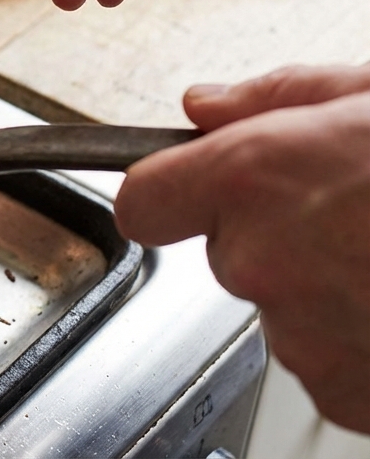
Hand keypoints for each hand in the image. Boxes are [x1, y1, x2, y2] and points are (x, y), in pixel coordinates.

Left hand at [115, 64, 369, 431]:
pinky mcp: (347, 395)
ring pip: (282, 308)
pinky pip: (329, 361)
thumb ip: (276, 97)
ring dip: (326, 287)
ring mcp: (304, 337)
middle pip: (226, 253)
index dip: (170, 194)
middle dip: (276, 234)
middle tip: (356, 212)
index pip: (144, 202)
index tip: (192, 190)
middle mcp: (262, 261)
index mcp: (255, 178)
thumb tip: (203, 104)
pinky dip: (363, 339)